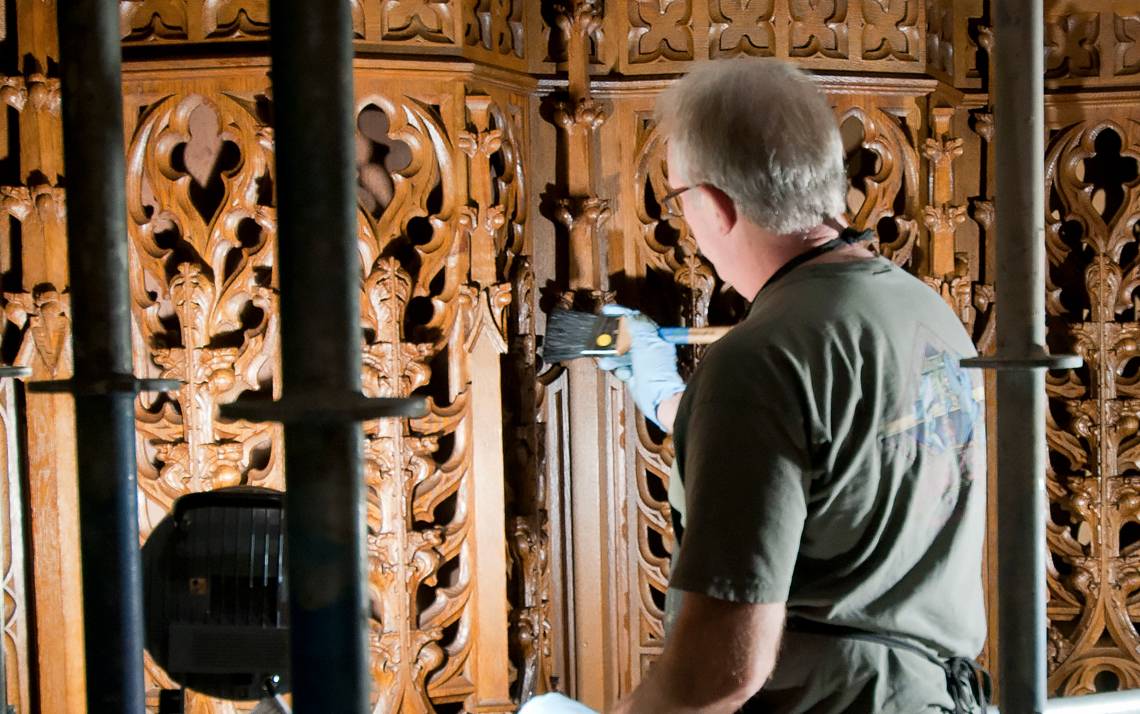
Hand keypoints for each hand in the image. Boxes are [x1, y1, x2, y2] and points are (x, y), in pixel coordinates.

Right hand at [596, 305, 684, 429]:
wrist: (658, 398)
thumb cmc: (657, 373)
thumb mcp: (645, 343)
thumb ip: (636, 328)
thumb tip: (629, 315)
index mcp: (655, 338)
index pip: (637, 321)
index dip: (622, 315)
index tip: (608, 311)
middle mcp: (649, 349)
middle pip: (626, 337)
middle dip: (613, 339)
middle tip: (602, 339)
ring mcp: (642, 363)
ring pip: (622, 353)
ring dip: (613, 356)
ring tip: (606, 360)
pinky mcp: (635, 376)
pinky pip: (621, 368)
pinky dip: (619, 370)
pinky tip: (622, 372)